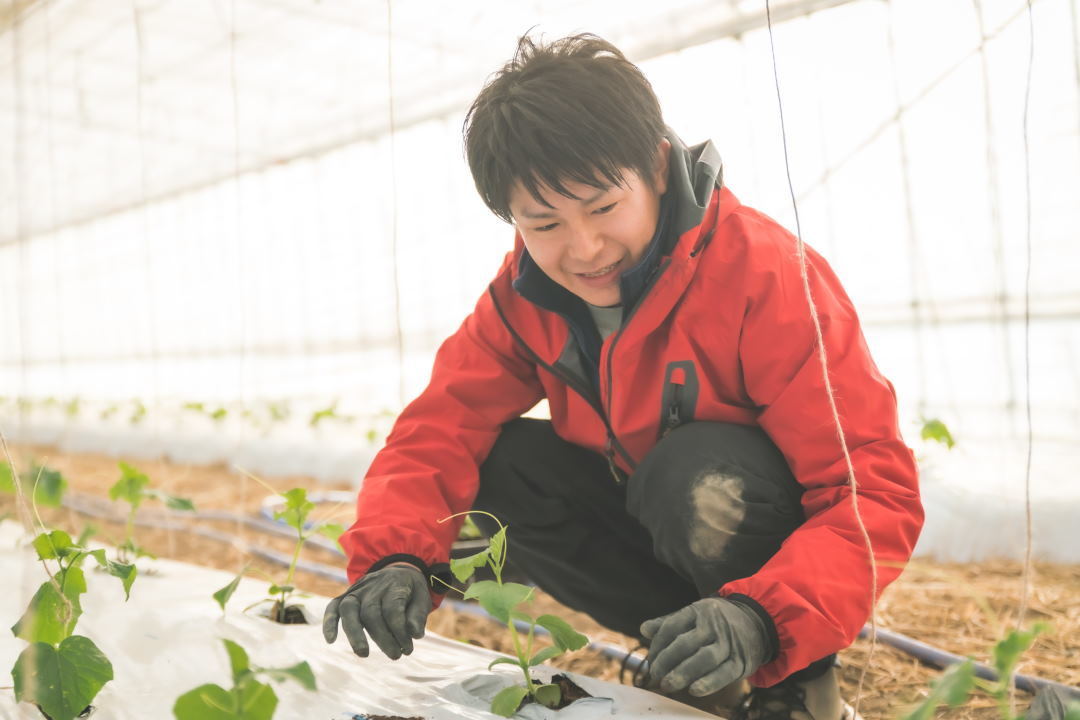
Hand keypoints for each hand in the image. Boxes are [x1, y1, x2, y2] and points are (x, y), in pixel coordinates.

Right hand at [322, 564, 431, 659]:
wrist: (398, 570)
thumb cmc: (410, 591)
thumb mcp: (422, 597)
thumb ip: (418, 615)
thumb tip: (414, 634)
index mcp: (394, 583)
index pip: (392, 609)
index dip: (399, 631)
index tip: (408, 648)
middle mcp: (373, 585)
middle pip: (371, 612)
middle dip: (382, 638)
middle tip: (395, 656)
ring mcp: (357, 589)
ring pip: (349, 609)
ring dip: (354, 633)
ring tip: (363, 654)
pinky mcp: (346, 596)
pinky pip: (333, 606)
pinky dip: (329, 622)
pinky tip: (330, 640)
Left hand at [641, 597, 768, 696]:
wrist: (758, 622)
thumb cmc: (717, 622)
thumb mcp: (695, 615)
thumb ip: (669, 623)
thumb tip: (644, 629)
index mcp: (699, 611)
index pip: (672, 627)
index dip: (657, 645)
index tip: (651, 661)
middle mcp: (714, 625)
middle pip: (685, 643)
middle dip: (666, 661)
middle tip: (655, 675)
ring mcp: (729, 642)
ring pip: (704, 658)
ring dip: (683, 673)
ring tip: (667, 685)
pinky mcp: (741, 661)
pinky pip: (724, 673)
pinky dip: (708, 682)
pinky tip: (693, 690)